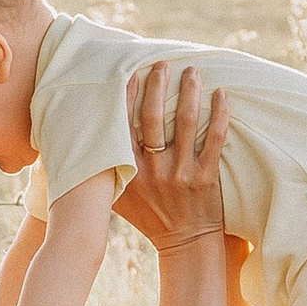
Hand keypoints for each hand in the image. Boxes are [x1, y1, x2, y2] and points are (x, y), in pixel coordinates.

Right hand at [111, 60, 229, 255]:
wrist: (185, 243)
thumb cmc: (150, 216)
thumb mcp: (119, 195)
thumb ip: (105, 170)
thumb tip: (85, 139)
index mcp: (129, 170)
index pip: (124, 124)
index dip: (128, 95)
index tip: (133, 71)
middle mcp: (152, 170)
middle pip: (151, 117)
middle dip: (157, 85)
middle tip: (162, 63)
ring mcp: (180, 173)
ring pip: (183, 123)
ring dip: (188, 91)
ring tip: (192, 70)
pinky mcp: (205, 178)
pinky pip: (214, 139)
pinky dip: (219, 114)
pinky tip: (222, 94)